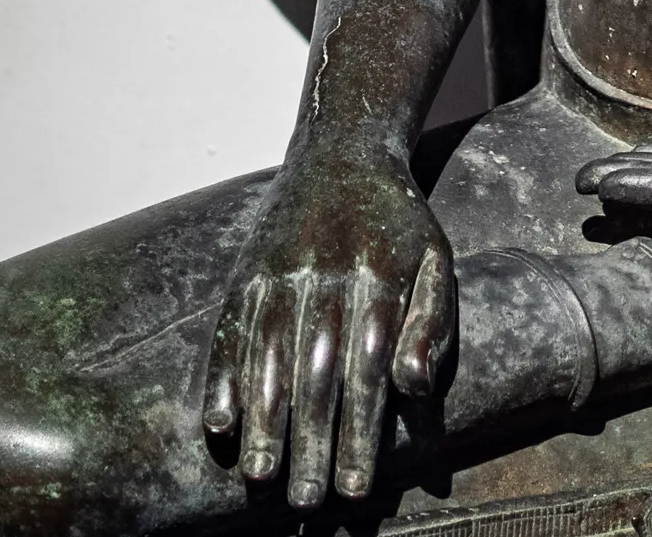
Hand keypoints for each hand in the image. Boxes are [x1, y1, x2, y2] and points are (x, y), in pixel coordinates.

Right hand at [202, 131, 452, 508]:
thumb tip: (414, 390)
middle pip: (316, 371)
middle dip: (311, 442)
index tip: (357, 488)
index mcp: (379, 274)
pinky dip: (220, 378)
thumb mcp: (433, 259)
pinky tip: (219, 424)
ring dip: (263, 422)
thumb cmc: (396, 223)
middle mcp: (326, 272)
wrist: (344, 150)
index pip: (368, 369)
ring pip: (268, 356)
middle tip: (308, 500)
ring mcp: (280, 270)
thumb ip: (432, 324)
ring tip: (262, 476)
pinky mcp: (247, 269)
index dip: (361, 432)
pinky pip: (229, 329)